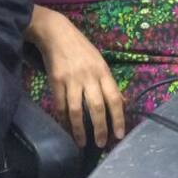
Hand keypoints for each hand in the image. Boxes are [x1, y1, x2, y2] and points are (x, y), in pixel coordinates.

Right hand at [28, 6, 124, 147]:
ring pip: (76, 110)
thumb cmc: (81, 49)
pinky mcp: (56, 81)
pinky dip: (64, 120)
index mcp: (103, 71)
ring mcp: (71, 79)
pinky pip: (60, 105)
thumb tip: (121, 103)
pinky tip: (67, 129)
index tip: (119, 135)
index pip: (114, 98)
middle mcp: (89, 76)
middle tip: (102, 143)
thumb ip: (108, 83)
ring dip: (79, 129)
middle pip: (97, 107)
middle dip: (100, 128)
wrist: (57, 34)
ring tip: (82, 143)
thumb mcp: (100, 62)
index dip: (118, 118)